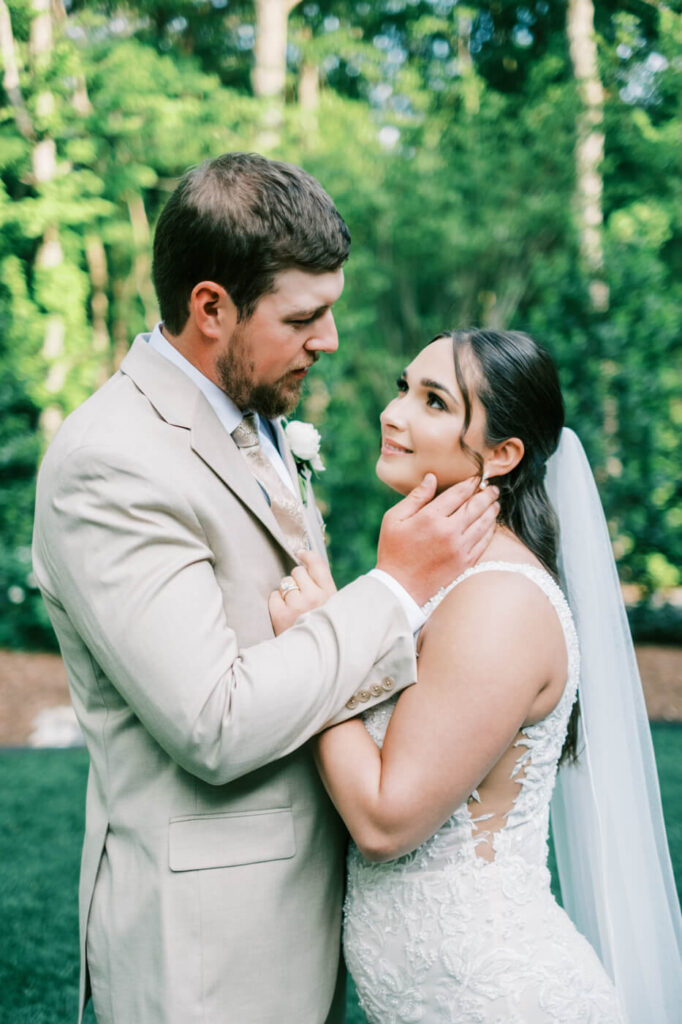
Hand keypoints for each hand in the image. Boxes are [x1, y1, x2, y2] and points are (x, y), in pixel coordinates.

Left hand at [269, 549, 337, 635]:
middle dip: (297, 580)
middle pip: (298, 572)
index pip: (318, 565)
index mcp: (331, 595)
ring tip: (294, 609)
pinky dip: (276, 603)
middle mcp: (315, 598)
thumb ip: (324, 589)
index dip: (308, 557)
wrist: (312, 661)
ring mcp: (297, 606)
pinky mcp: (281, 616)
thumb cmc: (323, 632)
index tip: (301, 554)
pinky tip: (284, 614)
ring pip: (285, 583)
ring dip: (287, 593)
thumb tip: (307, 564)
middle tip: (300, 596)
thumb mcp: (333, 610)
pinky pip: (274, 596)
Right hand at [376, 474, 498, 605]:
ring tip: (495, 503)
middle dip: (486, 495)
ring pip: (483, 523)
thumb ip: (415, 497)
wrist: (399, 588)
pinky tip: (491, 524)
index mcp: (430, 518)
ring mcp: (459, 548)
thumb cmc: (393, 551)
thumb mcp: (394, 519)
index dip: (469, 484)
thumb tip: (431, 478)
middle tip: (492, 488)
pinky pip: (484, 542)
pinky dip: (490, 530)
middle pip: (475, 507)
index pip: (457, 494)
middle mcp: (449, 531)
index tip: (475, 478)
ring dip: (491, 511)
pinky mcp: (465, 563)